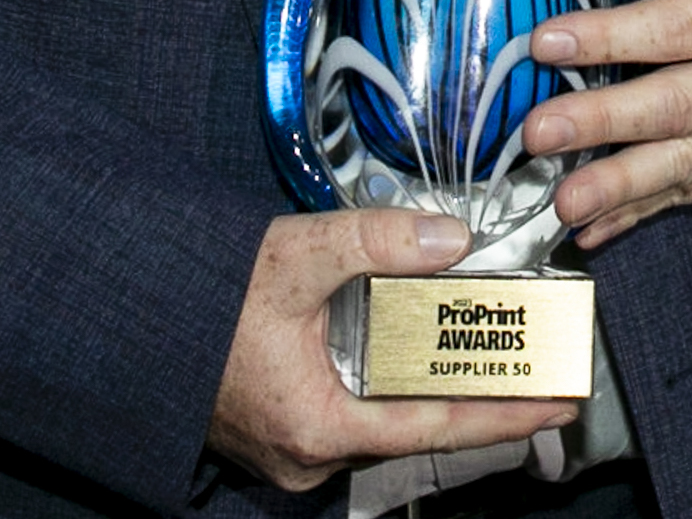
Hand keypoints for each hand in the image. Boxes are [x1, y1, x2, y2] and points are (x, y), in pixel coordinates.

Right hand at [206, 209, 570, 490]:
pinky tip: (414, 348)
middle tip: (538, 369)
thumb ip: (377, 241)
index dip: (503, 415)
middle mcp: (309, 452)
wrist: (135, 312)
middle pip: (415, 424)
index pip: (436, 426)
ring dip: (430, 384)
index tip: (556, 405)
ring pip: (384, 418)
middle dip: (478, 395)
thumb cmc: (204, 297)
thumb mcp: (297, 255)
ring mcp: (293, 447)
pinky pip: (353, 410)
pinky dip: (390, 381)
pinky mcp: (283, 429)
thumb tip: (452, 239)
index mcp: (317, 425)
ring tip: (491, 352)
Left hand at [523, 0, 691, 249]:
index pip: (678, 25)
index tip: (547, 42)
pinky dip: (643, 214)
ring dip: (622, 188)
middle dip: (605, 121)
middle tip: (540, 134)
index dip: (612, 35)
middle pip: (679, 104)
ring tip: (565, 205)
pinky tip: (593, 230)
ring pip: (687, 162)